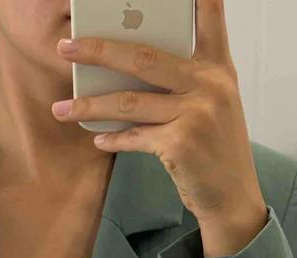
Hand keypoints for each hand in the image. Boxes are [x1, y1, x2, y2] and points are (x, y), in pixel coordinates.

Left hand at [52, 0, 267, 257]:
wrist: (233, 199)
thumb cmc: (216, 151)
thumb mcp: (214, 106)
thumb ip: (185, 82)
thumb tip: (130, 67)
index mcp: (219, 69)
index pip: (210, 19)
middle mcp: (210, 85)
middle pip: (143, 57)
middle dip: (99, 50)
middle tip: (67, 47)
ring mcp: (196, 114)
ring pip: (129, 101)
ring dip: (90, 106)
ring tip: (63, 109)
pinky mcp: (181, 144)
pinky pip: (135, 136)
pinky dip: (114, 139)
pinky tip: (98, 139)